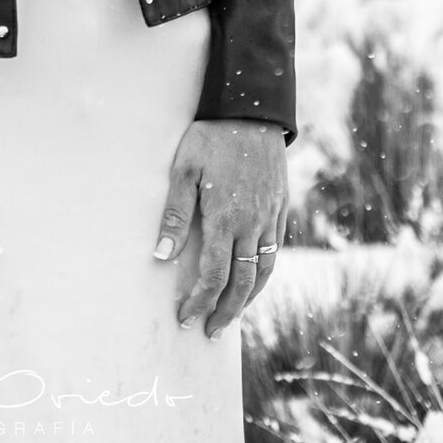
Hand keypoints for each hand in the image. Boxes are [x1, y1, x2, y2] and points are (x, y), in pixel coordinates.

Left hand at [154, 118, 286, 338]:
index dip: (200, 303)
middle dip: (226, 312)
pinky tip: (255, 277)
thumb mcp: (183, 169)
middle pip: (242, 283)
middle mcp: (252, 224)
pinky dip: (265, 270)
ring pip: (264, 270)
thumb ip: (174, 214)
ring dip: (249, 298)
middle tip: (212, 333)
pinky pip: (275, 248)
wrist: (251, 110)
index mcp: (225, 219)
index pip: (214, 276)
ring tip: (234, 315)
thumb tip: (162, 255)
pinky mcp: (281, 205)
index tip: (186, 319)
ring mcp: (270, 216)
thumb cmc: (211, 138)